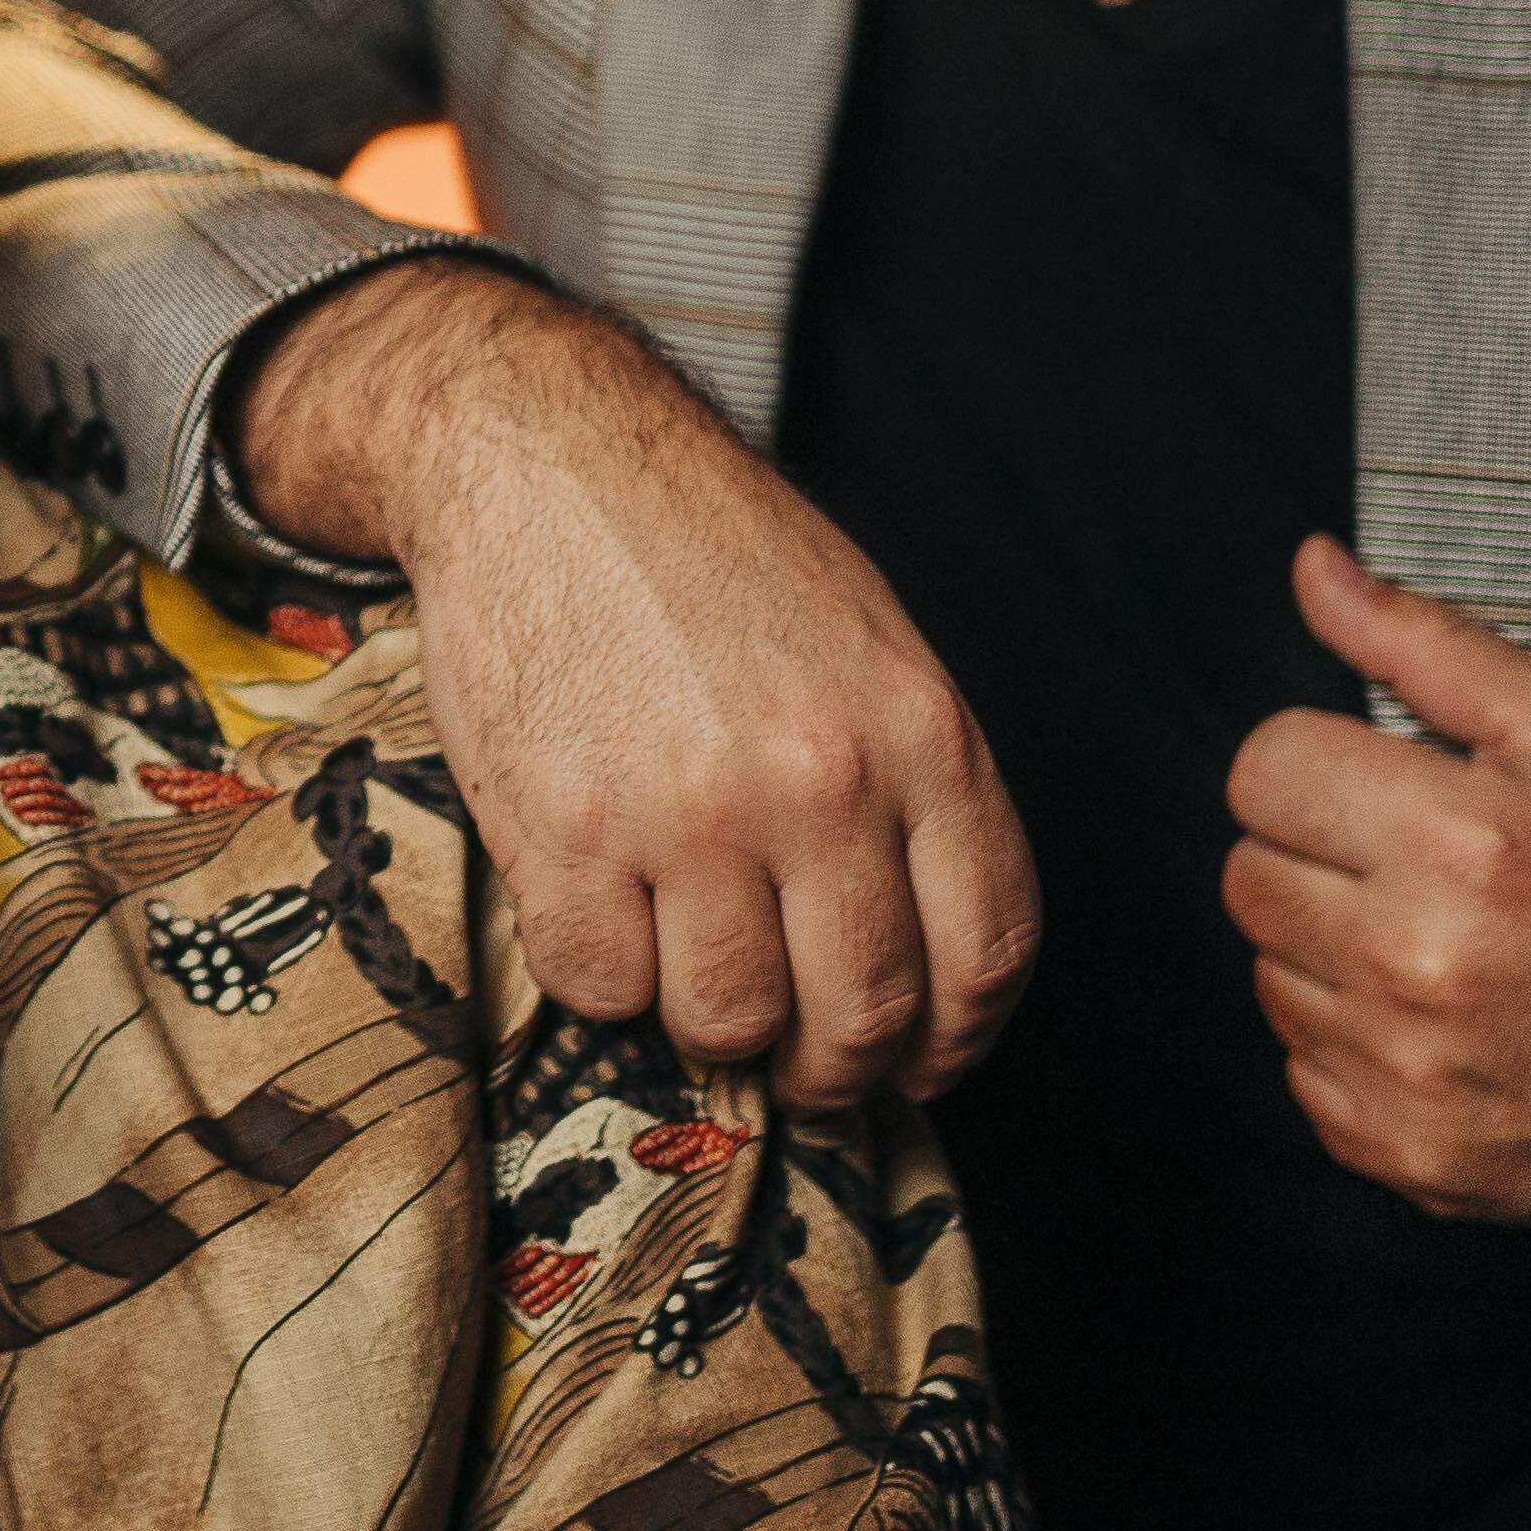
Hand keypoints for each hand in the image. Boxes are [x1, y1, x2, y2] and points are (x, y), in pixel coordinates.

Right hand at [232, 259, 1037, 1105]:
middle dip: (834, 1068)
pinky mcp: (560, 829)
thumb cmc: (709, 556)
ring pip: (727, 1021)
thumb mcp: (869, 646)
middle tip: (798, 1061)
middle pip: (865, 1016)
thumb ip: (909, 792)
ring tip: (687, 966)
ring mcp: (685, 814)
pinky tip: (600, 907)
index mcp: (918, 735)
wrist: (544, 462)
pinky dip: (601, 974)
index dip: (956, 1039)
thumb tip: (921, 963)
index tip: (918, 1059)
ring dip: (708, 1022)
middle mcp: (816, 783)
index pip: (987, 952)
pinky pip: (599, 986)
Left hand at [1222, 535, 1530, 1224]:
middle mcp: (1417, 962)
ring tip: (1439, 949)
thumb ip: (1425, 641)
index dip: (1317, 771)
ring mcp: (1405, 1071)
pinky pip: (1302, 1072)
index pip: (1261, 770)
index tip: (1384, 793)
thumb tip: (1311, 566)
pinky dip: (1354, 1048)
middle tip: (1416, 873)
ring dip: (1331, 955)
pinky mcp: (1403, 1155)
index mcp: (1455, 841)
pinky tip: (1441, 1029)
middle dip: (1319, 859)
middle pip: (1248, 874)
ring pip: (1269, 974)